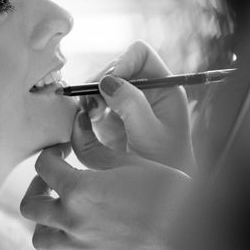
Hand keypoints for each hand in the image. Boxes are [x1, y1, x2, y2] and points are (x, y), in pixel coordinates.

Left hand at [20, 119, 191, 249]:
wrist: (188, 234)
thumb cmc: (167, 194)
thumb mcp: (131, 163)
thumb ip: (96, 147)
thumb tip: (77, 124)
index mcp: (81, 190)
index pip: (44, 166)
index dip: (51, 153)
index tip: (63, 150)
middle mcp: (74, 221)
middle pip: (32, 205)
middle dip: (38, 186)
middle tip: (54, 177)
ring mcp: (81, 247)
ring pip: (41, 237)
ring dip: (45, 220)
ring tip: (63, 207)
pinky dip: (64, 245)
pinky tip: (81, 232)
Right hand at [82, 40, 194, 173]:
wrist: (161, 195)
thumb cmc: (165, 165)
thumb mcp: (150, 135)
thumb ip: (132, 106)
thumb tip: (109, 81)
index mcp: (164, 87)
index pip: (140, 54)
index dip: (122, 60)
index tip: (109, 80)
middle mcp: (146, 90)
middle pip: (116, 66)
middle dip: (100, 80)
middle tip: (92, 104)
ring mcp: (128, 102)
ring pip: (101, 83)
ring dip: (90, 95)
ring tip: (89, 115)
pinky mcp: (113, 118)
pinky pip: (93, 103)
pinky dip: (85, 109)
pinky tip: (85, 122)